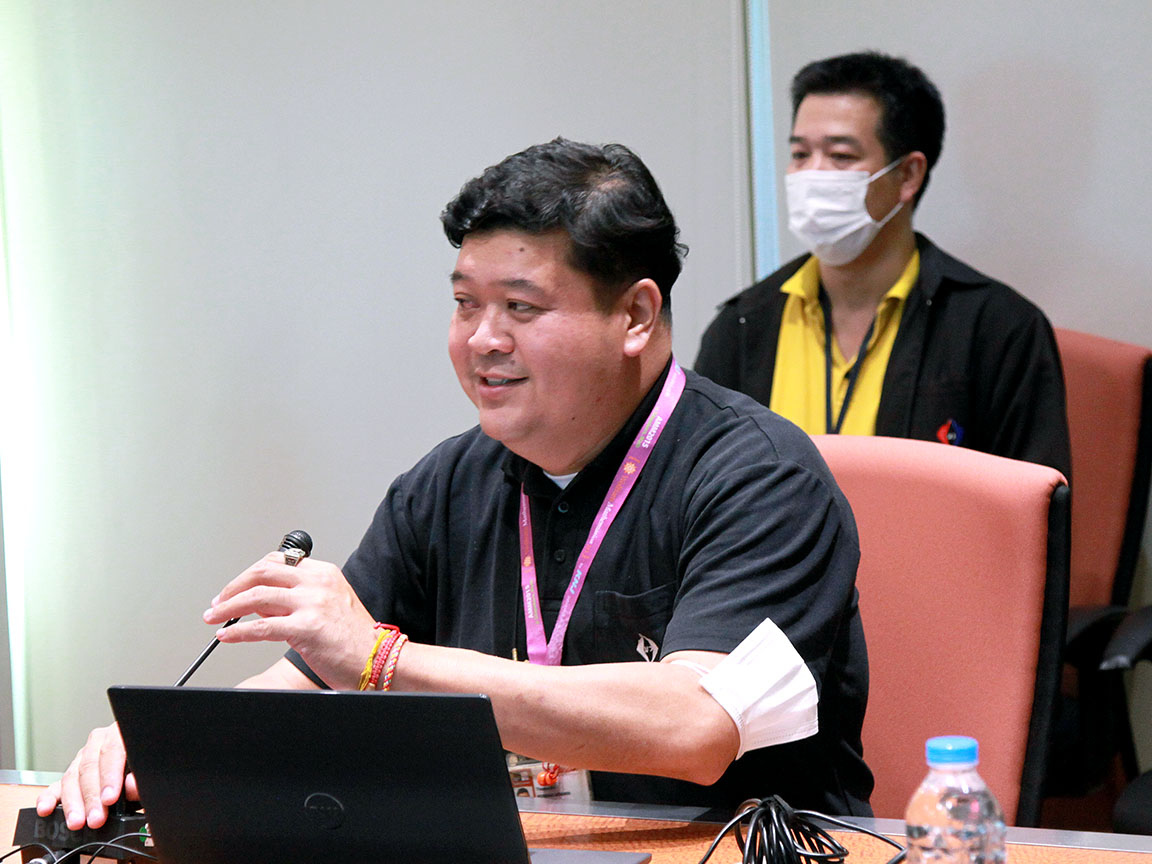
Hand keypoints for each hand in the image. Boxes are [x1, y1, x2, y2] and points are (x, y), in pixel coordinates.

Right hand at [36, 722, 138, 829]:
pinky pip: (57, 785)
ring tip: (77, 822)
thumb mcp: (151, 766)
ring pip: (72, 777)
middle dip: (91, 796)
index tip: (110, 798)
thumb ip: (141, 778)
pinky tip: (46, 809)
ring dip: (73, 803)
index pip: (112, 750)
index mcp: (120, 732)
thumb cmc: (147, 762)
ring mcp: (83, 757)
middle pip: (90, 766)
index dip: (110, 775)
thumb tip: (131, 787)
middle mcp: (100, 741)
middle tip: (95, 818)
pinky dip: (50, 797)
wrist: (144, 761)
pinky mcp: (72, 774)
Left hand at [204, 552, 377, 689]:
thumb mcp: (328, 606)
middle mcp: (318, 582)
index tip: (235, 588)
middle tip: (218, 601)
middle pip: (262, 572)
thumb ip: (295, 598)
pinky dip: (238, 631)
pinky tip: (227, 636)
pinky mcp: (307, 627)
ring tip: (214, 618)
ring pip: (257, 596)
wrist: (379, 659)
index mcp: (324, 573)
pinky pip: (261, 626)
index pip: (276, 562)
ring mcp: (313, 603)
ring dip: (228, 607)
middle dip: (233, 587)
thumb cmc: (355, 639)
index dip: (249, 574)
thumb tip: (258, 600)